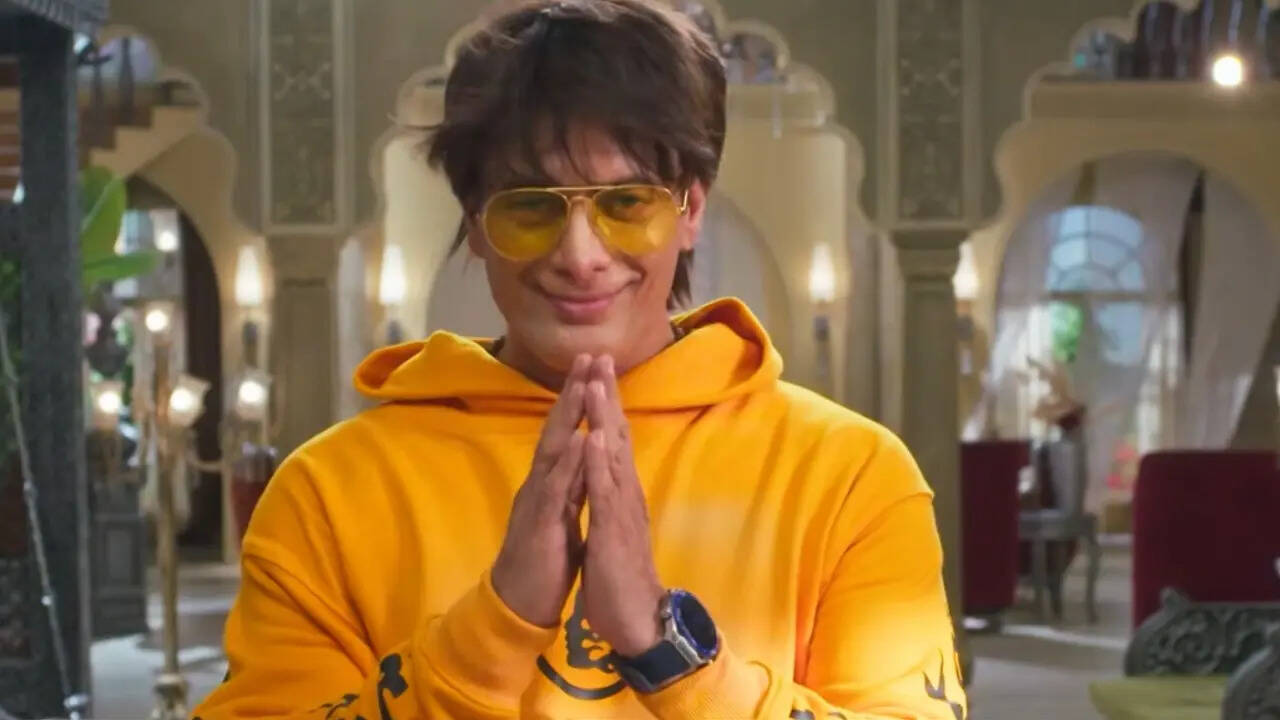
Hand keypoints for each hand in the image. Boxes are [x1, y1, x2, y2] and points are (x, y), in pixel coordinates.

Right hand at [491, 354, 590, 627]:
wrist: (519, 606)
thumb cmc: (543, 562)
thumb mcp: (563, 517)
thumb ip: (571, 488)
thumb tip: (583, 463)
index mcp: (552, 483)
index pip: (569, 433)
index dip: (583, 401)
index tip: (598, 367)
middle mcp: (542, 483)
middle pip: (559, 429)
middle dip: (576, 391)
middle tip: (591, 354)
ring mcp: (538, 500)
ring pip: (554, 449)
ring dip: (569, 415)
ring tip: (583, 381)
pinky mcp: (540, 523)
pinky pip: (554, 488)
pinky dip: (567, 462)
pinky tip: (577, 439)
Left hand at [580, 356, 664, 657]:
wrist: (638, 619)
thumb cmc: (621, 575)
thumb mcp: (612, 527)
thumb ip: (611, 497)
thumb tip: (608, 472)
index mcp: (620, 491)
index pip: (612, 439)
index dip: (604, 404)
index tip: (596, 370)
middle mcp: (625, 492)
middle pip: (617, 435)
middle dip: (607, 395)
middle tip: (600, 355)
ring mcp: (621, 508)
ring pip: (612, 455)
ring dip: (604, 417)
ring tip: (596, 381)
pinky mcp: (614, 529)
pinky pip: (605, 491)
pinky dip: (600, 462)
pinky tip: (596, 437)